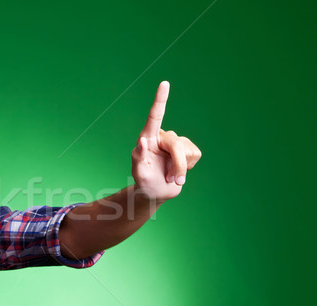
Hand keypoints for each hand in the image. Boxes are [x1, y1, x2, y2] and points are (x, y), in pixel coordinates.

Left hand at [131, 81, 201, 201]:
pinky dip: (188, 167)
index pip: (155, 116)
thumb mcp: (139, 174)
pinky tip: (178, 171)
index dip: (160, 99)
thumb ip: (138, 158)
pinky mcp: (187, 149)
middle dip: (178, 165)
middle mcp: (161, 137)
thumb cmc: (144, 183)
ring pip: (187, 151)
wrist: (156, 192)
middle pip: (177, 145)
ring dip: (181, 169)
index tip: (164, 83)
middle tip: (171, 179)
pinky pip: (195, 154)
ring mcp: (175, 142)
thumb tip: (141, 141)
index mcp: (147, 138)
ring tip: (170, 176)